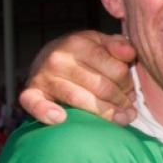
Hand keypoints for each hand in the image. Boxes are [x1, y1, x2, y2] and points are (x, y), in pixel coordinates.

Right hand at [19, 31, 136, 124]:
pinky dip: (46, 112)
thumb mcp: (101, 43)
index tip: (131, 91)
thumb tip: (129, 53)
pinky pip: (36, 104)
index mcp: (79, 44)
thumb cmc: (81, 53)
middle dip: (120, 101)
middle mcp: (60, 59)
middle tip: (128, 108)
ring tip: (120, 119)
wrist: (47, 57)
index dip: (129, 85)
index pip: (116, 70)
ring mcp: (44, 77)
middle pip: (101, 87)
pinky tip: (60, 118)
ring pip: (80, 100)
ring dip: (104, 114)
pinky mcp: (31, 93)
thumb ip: (119, 46)